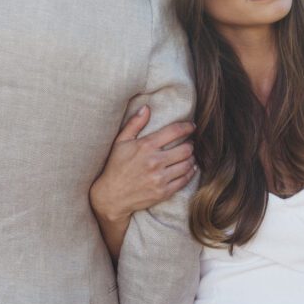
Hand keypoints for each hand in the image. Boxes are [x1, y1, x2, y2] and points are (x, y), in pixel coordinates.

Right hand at [90, 106, 195, 222]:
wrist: (112, 196)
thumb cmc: (115, 166)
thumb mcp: (120, 142)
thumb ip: (134, 123)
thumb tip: (146, 107)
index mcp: (146, 146)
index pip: (174, 132)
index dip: (187, 127)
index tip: (192, 126)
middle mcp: (155, 161)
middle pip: (186, 149)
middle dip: (190, 144)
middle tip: (189, 143)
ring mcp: (160, 178)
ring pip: (187, 164)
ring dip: (191, 158)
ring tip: (188, 156)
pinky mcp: (163, 192)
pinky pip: (185, 180)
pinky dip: (190, 172)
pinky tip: (189, 168)